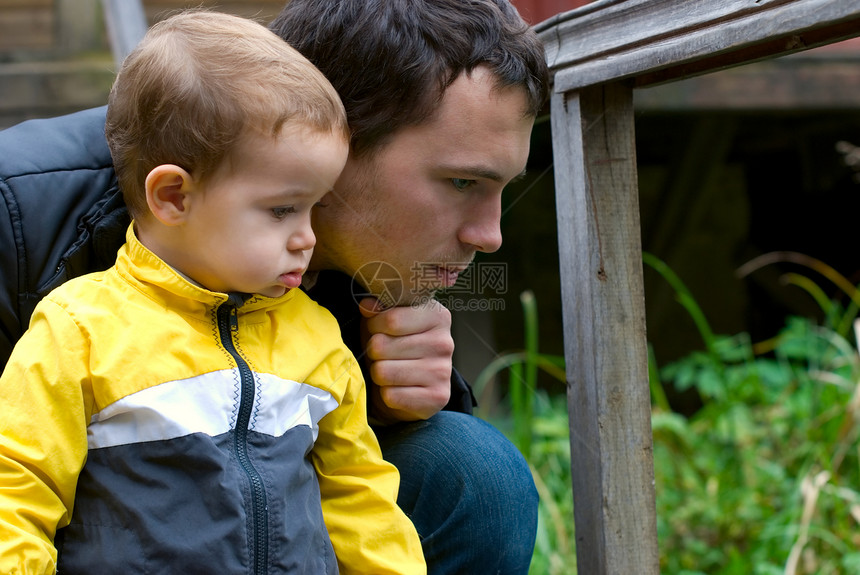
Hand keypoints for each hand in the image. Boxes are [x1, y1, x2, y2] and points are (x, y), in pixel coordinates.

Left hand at [359, 297, 453, 422]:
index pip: (390, 320)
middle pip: (382, 346)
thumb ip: (378, 308)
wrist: (411, 384)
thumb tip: (367, 306)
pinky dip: (387, 394)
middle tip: (384, 354)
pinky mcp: (438, 398)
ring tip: (390, 369)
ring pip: (383, 372)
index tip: (378, 329)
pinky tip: (399, 388)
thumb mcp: (386, 320)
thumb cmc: (396, 345)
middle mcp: (445, 342)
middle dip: (374, 352)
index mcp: (437, 315)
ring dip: (378, 373)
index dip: (374, 325)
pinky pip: (391, 396)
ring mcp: (443, 371)